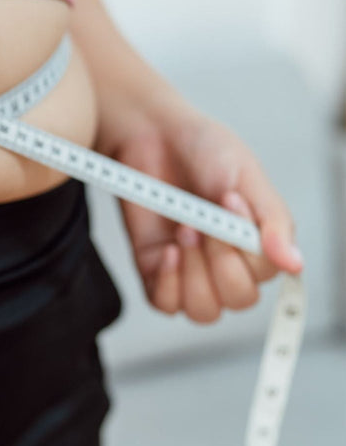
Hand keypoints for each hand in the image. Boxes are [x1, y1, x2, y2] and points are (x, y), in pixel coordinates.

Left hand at [111, 98, 303, 322]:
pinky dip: (167, 284)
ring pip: (205, 311)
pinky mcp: (155, 272)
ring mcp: (191, 270)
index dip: (247, 246)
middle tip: (201, 222)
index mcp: (257, 241)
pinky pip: (165, 305)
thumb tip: (294, 264)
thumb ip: (272, 223)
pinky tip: (167, 251)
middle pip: (239, 299)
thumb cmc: (202, 149)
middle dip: (220, 262)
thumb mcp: (247, 176)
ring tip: (184, 232)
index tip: (230, 202)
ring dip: (194, 275)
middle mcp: (227, 262)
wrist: (151, 135)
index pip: (267, 274)